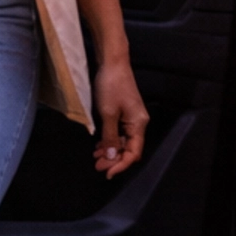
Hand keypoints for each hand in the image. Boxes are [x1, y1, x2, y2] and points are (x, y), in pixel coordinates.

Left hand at [93, 55, 147, 178]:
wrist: (112, 63)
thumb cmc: (111, 86)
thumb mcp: (108, 114)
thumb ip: (110, 137)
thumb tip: (112, 157)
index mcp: (139, 124)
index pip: (134, 153)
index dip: (121, 165)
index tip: (107, 172)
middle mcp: (138, 123)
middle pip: (129, 149)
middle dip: (114, 159)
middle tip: (97, 165)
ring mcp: (132, 118)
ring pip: (124, 142)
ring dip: (111, 151)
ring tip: (96, 156)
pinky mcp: (125, 113)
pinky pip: (120, 133)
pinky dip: (111, 141)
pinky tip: (100, 145)